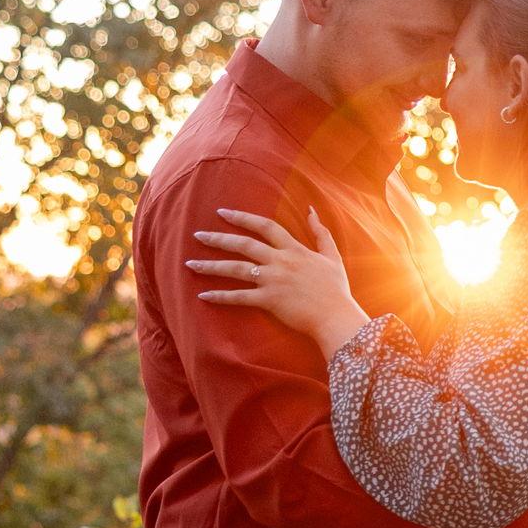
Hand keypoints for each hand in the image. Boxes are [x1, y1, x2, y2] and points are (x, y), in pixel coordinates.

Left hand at [191, 208, 366, 357]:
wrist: (337, 317)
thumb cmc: (337, 290)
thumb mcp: (332, 256)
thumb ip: (320, 233)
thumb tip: (312, 211)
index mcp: (294, 250)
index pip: (264, 226)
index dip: (242, 217)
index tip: (222, 212)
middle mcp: (280, 261)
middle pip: (243, 244)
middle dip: (218, 238)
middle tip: (198, 235)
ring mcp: (273, 281)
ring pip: (236, 269)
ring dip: (211, 265)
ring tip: (190, 263)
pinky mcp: (269, 301)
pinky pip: (239, 297)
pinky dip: (220, 296)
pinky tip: (203, 295)